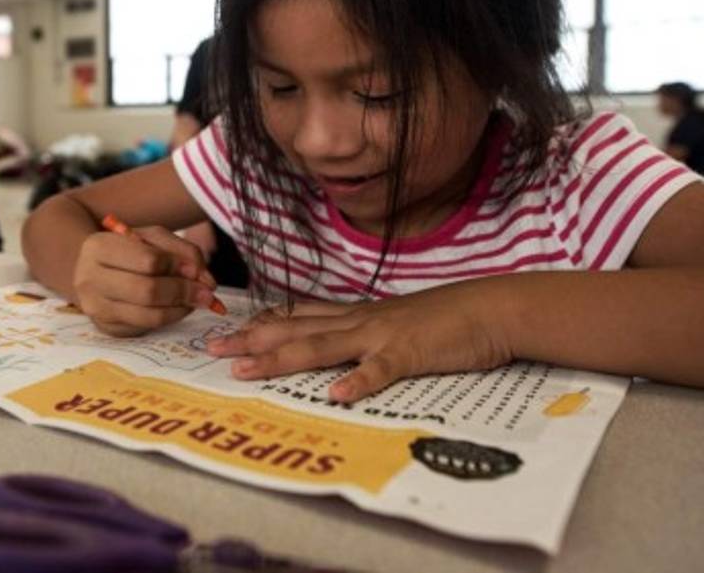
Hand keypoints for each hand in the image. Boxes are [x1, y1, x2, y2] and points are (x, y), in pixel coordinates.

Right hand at [72, 225, 219, 336]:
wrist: (93, 270)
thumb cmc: (127, 251)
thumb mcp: (151, 237)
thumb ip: (181, 251)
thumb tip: (205, 280)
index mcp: (99, 247)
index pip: (148, 260)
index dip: (178, 266)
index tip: (196, 269)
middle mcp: (89, 279)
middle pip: (148, 290)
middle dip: (184, 291)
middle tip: (207, 292)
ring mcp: (95, 307)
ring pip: (149, 314)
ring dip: (181, 308)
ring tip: (196, 300)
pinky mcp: (106, 327)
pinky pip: (147, 327)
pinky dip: (170, 317)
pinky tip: (178, 307)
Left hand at [205, 285, 513, 400]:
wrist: (492, 308)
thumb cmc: (448, 318)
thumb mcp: (399, 322)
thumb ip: (368, 332)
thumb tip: (343, 351)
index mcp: (357, 315)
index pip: (300, 316)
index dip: (262, 323)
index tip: (229, 329)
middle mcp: (360, 321)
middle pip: (296, 330)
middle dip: (252, 339)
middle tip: (211, 348)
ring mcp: (382, 336)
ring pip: (322, 346)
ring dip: (281, 358)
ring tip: (245, 370)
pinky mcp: (410, 353)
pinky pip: (380, 370)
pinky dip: (358, 381)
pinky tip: (336, 395)